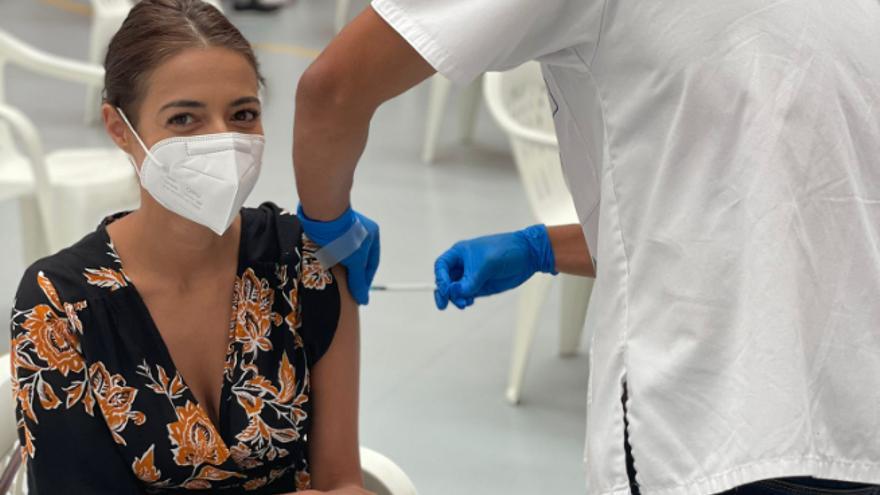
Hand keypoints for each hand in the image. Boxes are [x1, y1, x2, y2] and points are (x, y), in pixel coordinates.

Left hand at [298, 205, 379, 304]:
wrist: (322, 213)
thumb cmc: (343, 235)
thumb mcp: (355, 261)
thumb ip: (359, 281)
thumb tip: (364, 301)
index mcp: (373, 234)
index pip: (371, 263)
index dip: (365, 280)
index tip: (359, 293)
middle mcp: (361, 229)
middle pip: (358, 257)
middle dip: (352, 271)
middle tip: (346, 286)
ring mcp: (345, 227)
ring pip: (344, 251)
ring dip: (340, 263)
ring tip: (334, 276)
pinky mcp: (330, 226)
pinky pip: (332, 245)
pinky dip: (330, 255)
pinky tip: (325, 262)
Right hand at [433, 224, 555, 309]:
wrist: (528, 256)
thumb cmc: (505, 251)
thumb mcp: (486, 265)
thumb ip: (469, 281)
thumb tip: (453, 293)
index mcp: (460, 253)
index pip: (441, 266)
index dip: (440, 279)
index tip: (445, 290)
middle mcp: (463, 265)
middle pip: (445, 281)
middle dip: (444, 293)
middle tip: (443, 305)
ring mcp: (471, 276)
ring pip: (455, 291)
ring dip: (456, 299)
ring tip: (464, 304)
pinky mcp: (480, 286)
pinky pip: (466, 295)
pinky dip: (464, 300)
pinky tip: (468, 302)